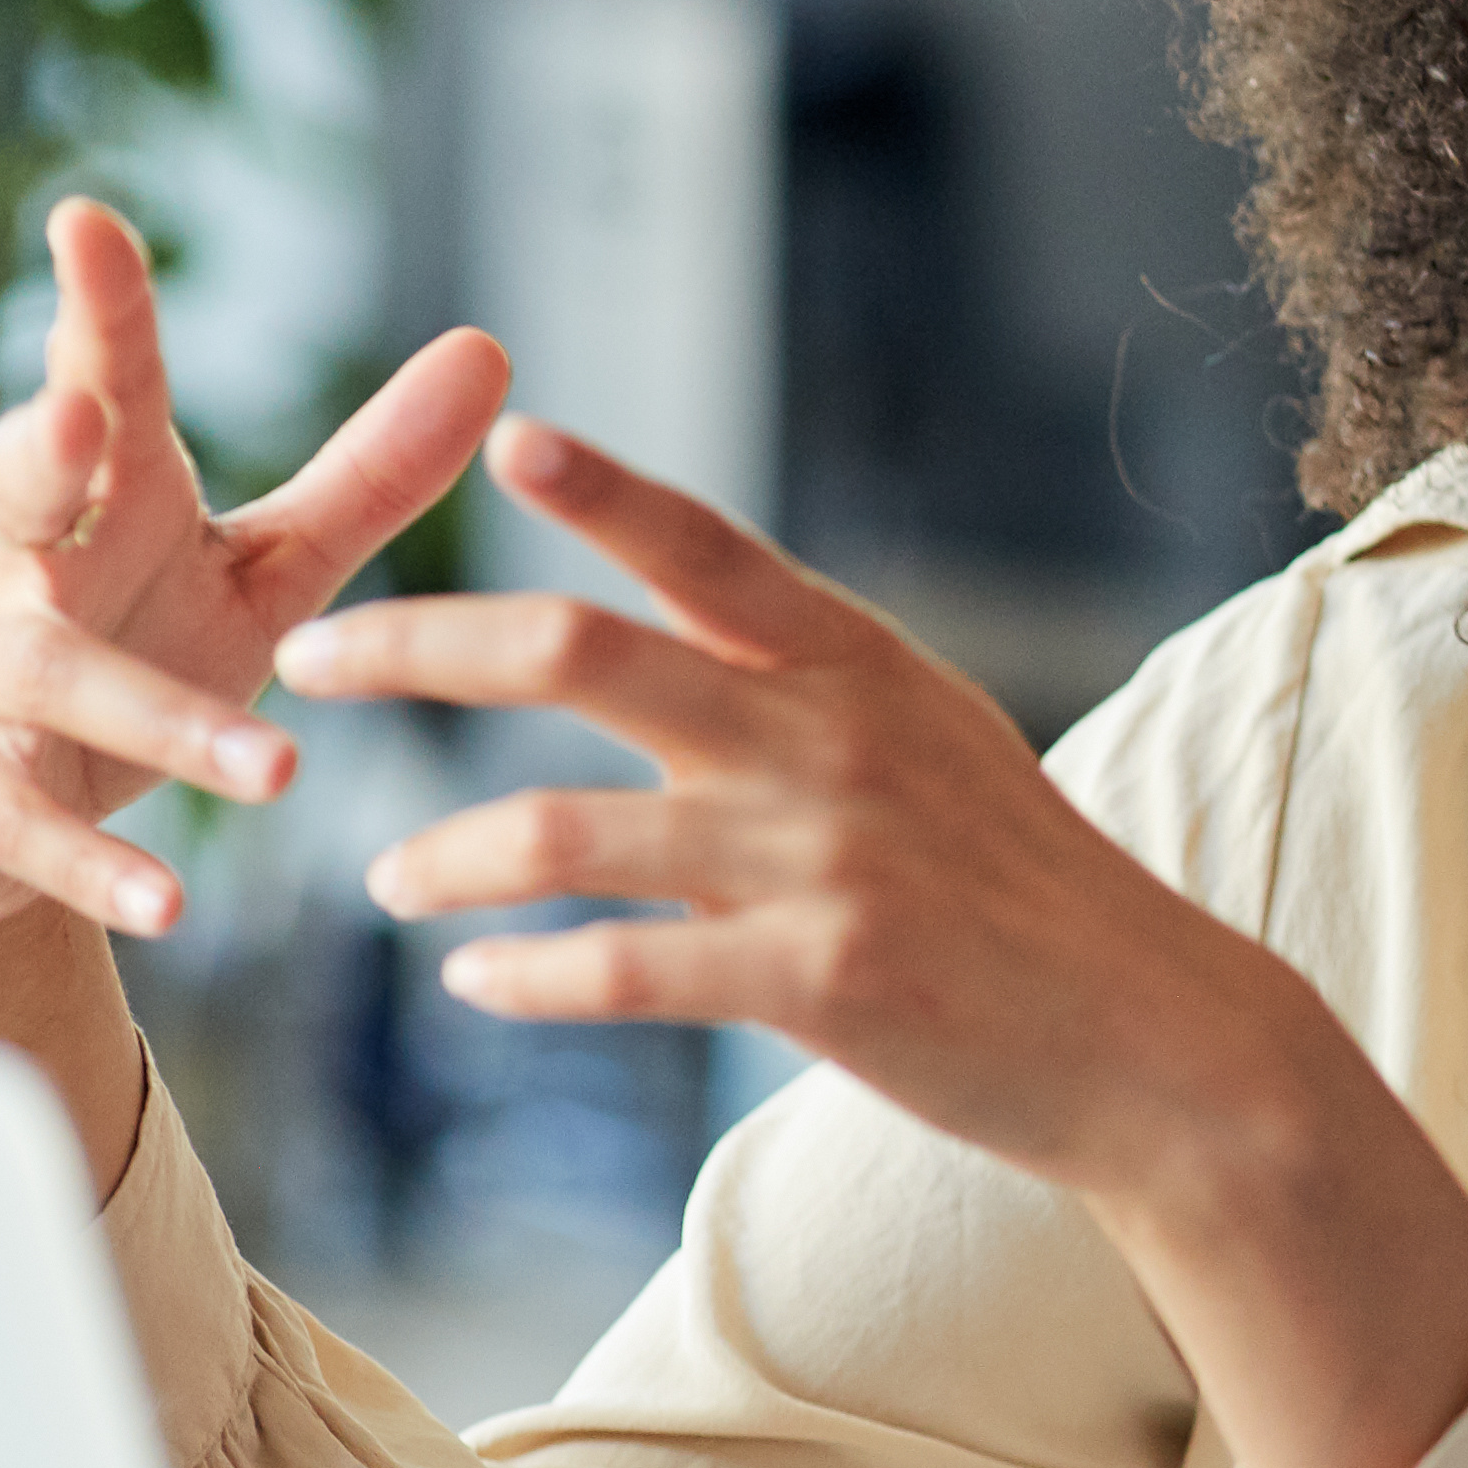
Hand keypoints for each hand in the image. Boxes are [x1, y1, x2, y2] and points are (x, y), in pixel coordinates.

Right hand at [0, 200, 505, 1189]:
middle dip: (39, 450)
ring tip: (279, 773)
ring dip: (167, 723)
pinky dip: (99, 866)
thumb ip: (372, 473)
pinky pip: (28, 826)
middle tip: (77, 419)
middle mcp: (17, 566)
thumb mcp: (259, 564)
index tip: (87, 219)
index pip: (95, 381)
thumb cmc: (131, 644)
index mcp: (98, 495)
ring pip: (57, 678)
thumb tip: (492, 347)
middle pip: (19, 491)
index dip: (93, 304)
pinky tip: (174, 904)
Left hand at [274, 416, 1277, 1201]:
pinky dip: (524, 976)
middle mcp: (829, 739)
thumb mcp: (931, 744)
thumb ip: (804, 688)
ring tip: (389, 874)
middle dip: (420, 646)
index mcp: (854, 665)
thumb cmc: (1024, 891)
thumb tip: (670, 633)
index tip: (507, 436)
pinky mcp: (822, 977)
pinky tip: (476, 984)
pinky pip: (621, 970)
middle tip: (315, 656)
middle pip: (580, 654)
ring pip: (565, 831)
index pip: (706, 547)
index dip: (603, 485)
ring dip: (447, 852)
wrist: (1152, 1032)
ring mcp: (825, 858)